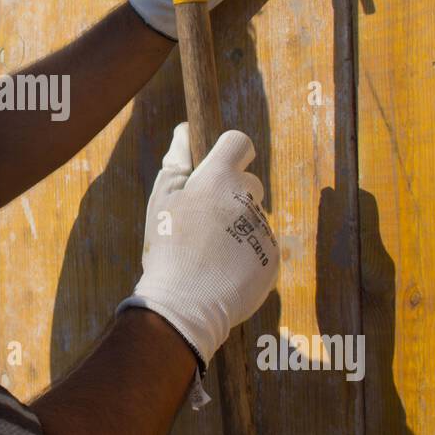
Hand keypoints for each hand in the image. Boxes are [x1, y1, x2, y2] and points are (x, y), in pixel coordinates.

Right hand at [117, 122, 279, 378]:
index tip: (215, 169)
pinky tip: (222, 269)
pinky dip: (245, 254)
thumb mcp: (162, 199)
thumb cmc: (168, 247)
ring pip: (253, 217)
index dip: (227, 152)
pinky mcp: (272, 258)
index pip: (238, 143)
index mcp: (219, 179)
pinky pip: (261, 246)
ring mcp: (263, 230)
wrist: (186, 304)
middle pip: (249, 182)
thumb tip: (185, 129)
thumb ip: (176, 161)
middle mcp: (247, 199)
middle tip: (203, 221)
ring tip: (209, 253)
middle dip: (230, 195)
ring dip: (236, 227)